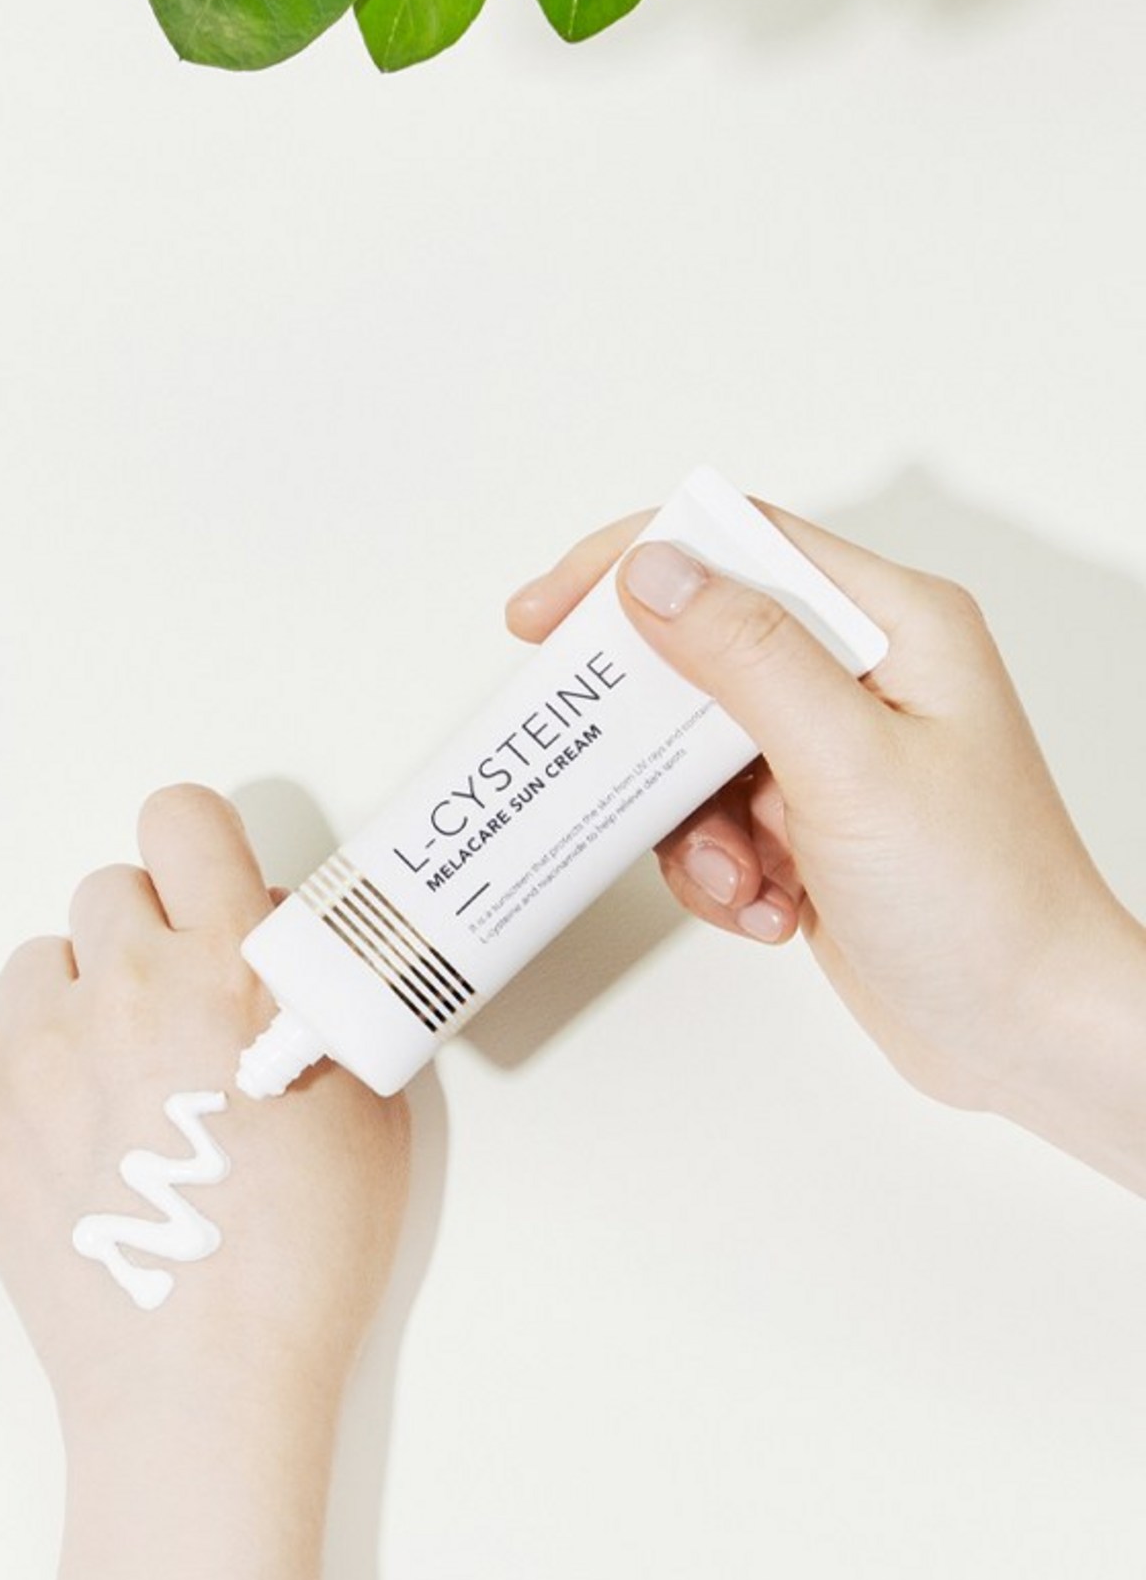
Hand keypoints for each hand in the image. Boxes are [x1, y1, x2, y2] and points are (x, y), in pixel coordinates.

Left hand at [0, 784, 409, 1579]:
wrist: (201, 1383)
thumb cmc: (302, 1257)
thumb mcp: (370, 1102)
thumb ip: (323, 991)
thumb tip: (266, 932)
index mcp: (229, 965)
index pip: (180, 817)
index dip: (195, 848)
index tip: (204, 892)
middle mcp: (126, 984)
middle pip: (107, 890)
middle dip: (143, 938)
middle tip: (174, 1018)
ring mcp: (40, 1045)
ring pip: (42, 962)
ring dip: (78, 1000)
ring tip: (116, 1085)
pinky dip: (21, 1069)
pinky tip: (69, 1131)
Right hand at [508, 502, 1145, 1188]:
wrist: (1029, 1035)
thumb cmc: (987, 903)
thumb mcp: (851, 766)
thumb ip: (749, 658)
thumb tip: (656, 570)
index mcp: (895, 626)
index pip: (738, 544)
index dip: (634, 562)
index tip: (549, 613)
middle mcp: (862, 673)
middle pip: (701, 645)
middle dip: (648, 719)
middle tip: (590, 751)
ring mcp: (832, 749)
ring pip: (690, 745)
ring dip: (689, 822)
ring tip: (741, 875)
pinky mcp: (808, 818)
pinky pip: (708, 816)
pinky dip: (717, 867)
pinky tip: (768, 907)